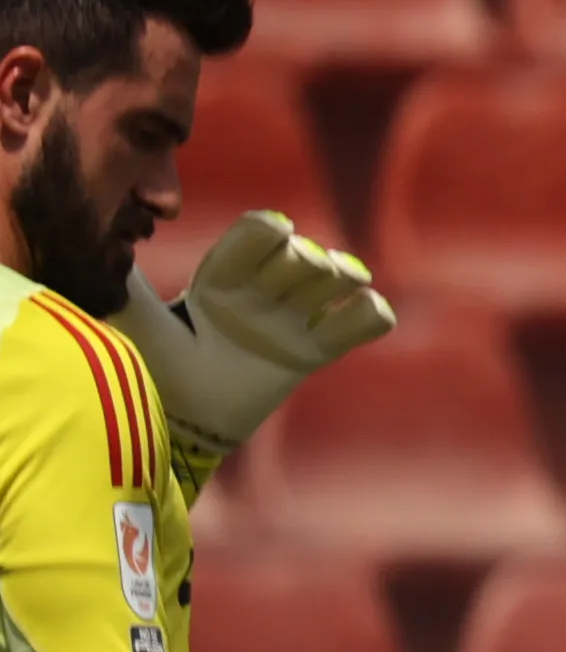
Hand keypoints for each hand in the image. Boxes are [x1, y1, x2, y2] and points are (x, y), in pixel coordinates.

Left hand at [110, 213, 393, 483]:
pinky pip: (361, 323)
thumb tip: (107, 241)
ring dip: (346, 272)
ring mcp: (289, 322)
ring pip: (338, 276)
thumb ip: (127, 282)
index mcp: (220, 277)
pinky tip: (365, 314)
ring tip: (341, 283)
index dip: (271, 229)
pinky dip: (372, 313)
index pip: (258, 231)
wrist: (185, 423)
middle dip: (307, 258)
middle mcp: (259, 292)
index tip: (273, 236)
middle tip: (292, 281)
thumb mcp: (137, 321)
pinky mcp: (312, 352)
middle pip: (304, 252)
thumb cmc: (157, 369)